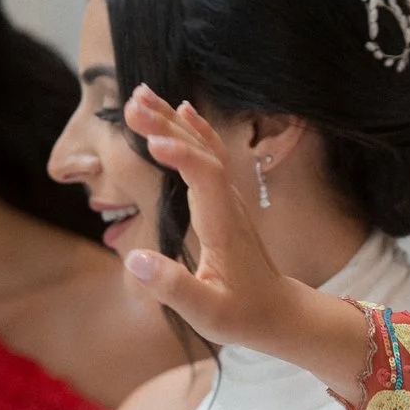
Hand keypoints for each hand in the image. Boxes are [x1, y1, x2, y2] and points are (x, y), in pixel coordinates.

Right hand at [118, 87, 368, 394]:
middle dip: (167, 125)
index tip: (151, 142)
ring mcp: (229, 197)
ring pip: (204, 147)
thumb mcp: (206, 312)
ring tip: (140, 95)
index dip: (181, 156)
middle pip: (202, 151)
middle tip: (132, 104)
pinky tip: (179, 109)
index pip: (206, 178)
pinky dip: (192, 129)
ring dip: (174, 120)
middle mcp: (229, 203)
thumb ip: (173, 287)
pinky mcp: (224, 198)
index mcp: (224, 226)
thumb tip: (135, 260)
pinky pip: (209, 154)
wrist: (277, 311)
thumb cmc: (241, 314)